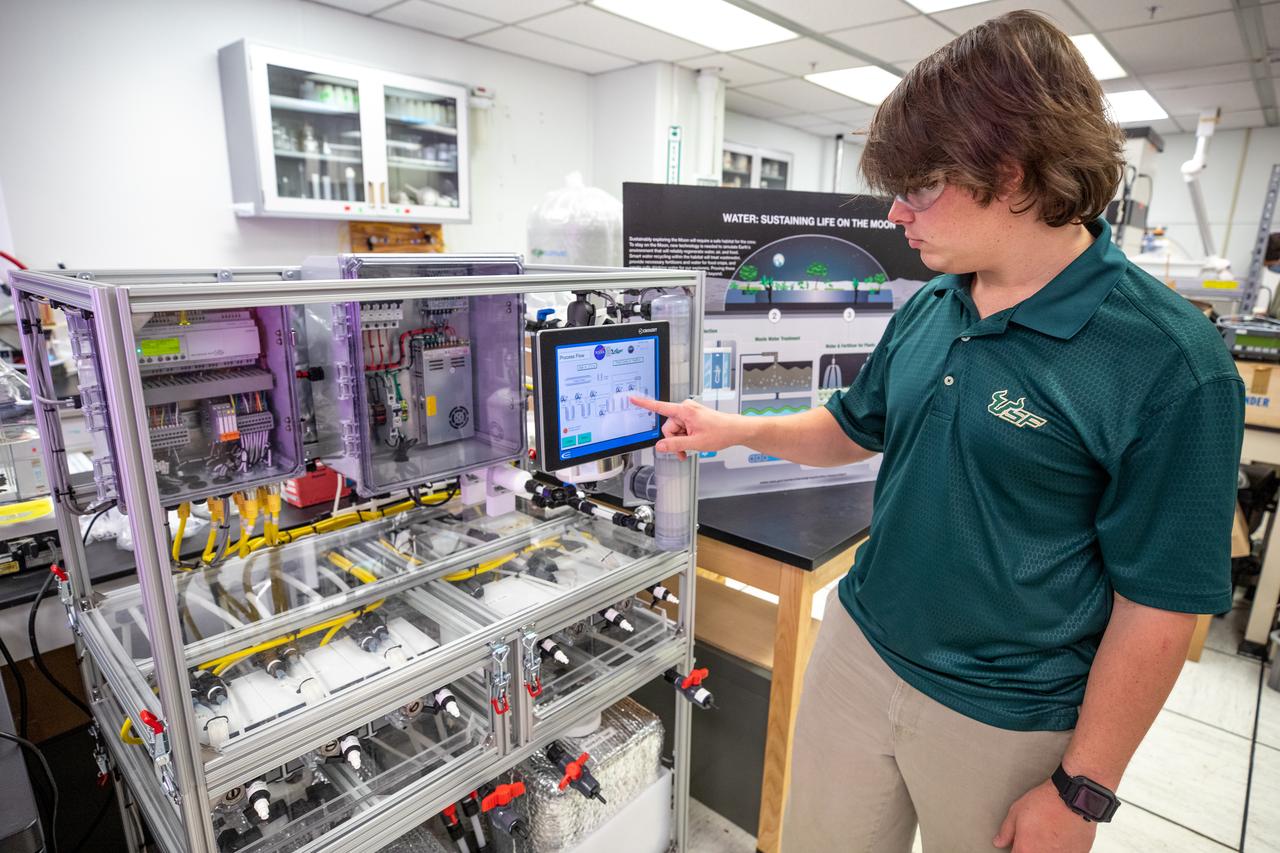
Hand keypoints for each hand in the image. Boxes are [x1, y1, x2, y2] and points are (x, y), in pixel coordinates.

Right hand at [629, 396, 744, 459]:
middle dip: (674, 440)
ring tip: (691, 447)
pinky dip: (685, 438)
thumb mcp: (695, 443)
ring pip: (675, 430)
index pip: (659, 407)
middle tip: (684, 451)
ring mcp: (689, 412)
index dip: (644, 404)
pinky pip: (682, 429)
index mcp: (685, 411)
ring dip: (681, 441)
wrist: (735, 430)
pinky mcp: (692, 417)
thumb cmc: (721, 432)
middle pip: (669, 427)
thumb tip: (660, 446)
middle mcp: (685, 409)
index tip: (632, 399)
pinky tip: (693, 442)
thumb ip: (675, 445)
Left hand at [993, 780, 1096, 851]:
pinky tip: (1063, 837)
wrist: (1073, 797)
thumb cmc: (1046, 802)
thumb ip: (1006, 831)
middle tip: (1036, 836)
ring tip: (1050, 834)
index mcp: (1025, 850)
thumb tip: (999, 842)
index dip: (1017, 849)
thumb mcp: (1017, 811)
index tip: (1020, 844)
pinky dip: (1063, 848)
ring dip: (1048, 849)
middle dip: (1032, 848)